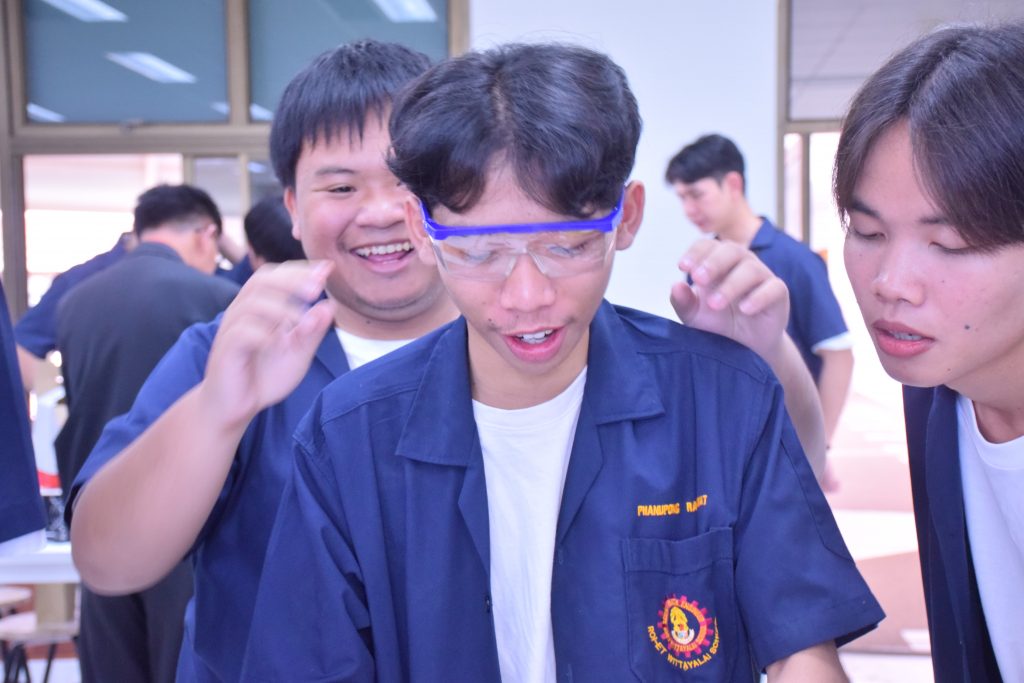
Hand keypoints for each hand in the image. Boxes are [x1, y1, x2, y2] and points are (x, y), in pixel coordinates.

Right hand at [199, 260, 334, 429]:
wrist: (234, 407)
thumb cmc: (264, 377)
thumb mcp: (297, 353)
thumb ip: (312, 331)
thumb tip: (330, 305)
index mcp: (260, 309)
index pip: (275, 277)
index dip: (300, 270)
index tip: (327, 268)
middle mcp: (243, 313)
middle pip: (261, 281)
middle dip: (290, 280)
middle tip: (316, 286)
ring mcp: (232, 330)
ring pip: (251, 304)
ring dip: (280, 306)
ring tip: (302, 317)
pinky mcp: (226, 351)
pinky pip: (241, 333)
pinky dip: (263, 334)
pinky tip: (279, 342)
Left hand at [671, 239, 789, 358]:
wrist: (745, 345)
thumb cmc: (718, 322)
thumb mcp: (694, 315)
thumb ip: (683, 302)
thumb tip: (675, 287)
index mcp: (717, 261)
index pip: (708, 245)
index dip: (696, 252)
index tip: (682, 267)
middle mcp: (741, 263)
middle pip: (731, 250)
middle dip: (713, 263)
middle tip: (698, 279)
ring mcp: (762, 275)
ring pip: (751, 269)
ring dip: (731, 285)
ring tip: (716, 304)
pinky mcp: (778, 292)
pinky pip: (773, 288)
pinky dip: (759, 297)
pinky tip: (745, 309)